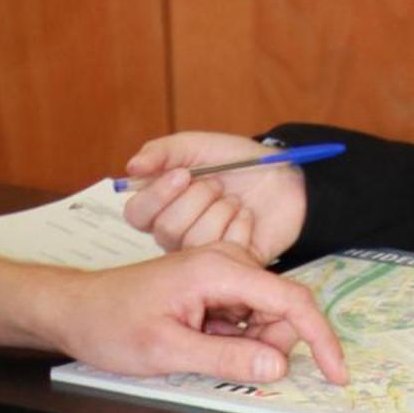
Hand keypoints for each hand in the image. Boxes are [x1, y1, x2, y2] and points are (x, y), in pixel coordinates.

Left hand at [55, 242, 348, 384]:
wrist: (78, 309)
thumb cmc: (112, 324)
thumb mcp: (168, 351)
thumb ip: (227, 357)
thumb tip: (280, 365)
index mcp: (218, 268)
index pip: (291, 299)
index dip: (321, 338)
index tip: (338, 375)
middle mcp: (227, 260)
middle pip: (283, 307)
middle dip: (272, 344)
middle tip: (222, 360)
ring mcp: (222, 269)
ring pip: (267, 313)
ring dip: (250, 341)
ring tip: (200, 347)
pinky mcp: (216, 282)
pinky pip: (248, 313)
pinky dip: (237, 336)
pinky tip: (201, 340)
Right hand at [123, 131, 307, 264]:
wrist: (281, 175)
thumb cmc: (235, 162)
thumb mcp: (197, 147)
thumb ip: (163, 152)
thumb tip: (132, 166)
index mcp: (163, 205)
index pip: (136, 213)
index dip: (157, 195)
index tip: (183, 174)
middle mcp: (176, 234)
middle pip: (165, 229)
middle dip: (198, 199)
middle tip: (217, 185)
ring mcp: (202, 253)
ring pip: (195, 241)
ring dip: (220, 210)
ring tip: (235, 200)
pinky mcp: (230, 265)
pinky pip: (224, 251)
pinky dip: (240, 225)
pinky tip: (247, 216)